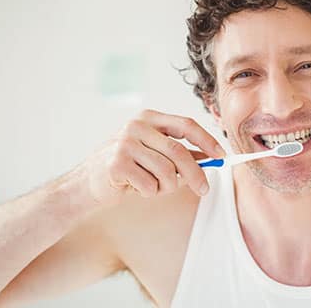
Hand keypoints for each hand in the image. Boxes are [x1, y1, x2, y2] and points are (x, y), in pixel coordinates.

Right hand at [85, 109, 225, 204]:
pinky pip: (150, 185)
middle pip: (179, 152)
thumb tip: (211, 158)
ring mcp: (125, 143)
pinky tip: (136, 188)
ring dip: (167, 187)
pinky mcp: (117, 163)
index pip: (186, 125)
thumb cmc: (125, 167)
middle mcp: (137, 126)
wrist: (88, 183)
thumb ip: (180, 153)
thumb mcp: (154, 154)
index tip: (222, 156)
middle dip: (197, 174)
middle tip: (204, 189)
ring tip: (154, 187)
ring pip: (166, 172)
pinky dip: (149, 193)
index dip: (207, 140)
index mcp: (149, 118)